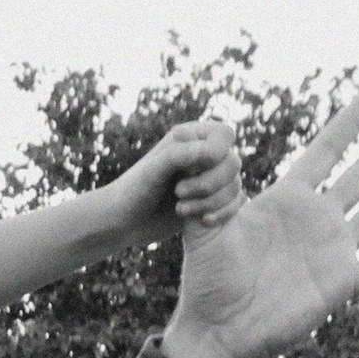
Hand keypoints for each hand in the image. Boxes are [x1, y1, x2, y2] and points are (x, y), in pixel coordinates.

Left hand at [102, 107, 242, 239]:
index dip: (217, 152)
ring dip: (211, 201)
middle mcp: (205, 157)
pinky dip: (222, 214)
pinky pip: (235, 205)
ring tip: (180, 209)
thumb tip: (215, 152)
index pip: (225, 135)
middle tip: (178, 193)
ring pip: (235, 187)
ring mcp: (210, 181)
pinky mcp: (211, 203)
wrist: (123, 222)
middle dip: (209, 183)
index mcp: (193, 138)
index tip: (191, 169)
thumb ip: (183, 154)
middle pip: (233, 164)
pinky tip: (202, 221)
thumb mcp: (155, 168)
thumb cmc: (134, 190)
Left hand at [166, 93, 358, 357]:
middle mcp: (318, 220)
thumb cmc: (207, 280)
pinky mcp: (342, 282)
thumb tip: (210, 145)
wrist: (217, 331)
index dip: (350, 124)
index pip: (326, 151)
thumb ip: (210, 186)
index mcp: (288, 200)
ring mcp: (334, 250)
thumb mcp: (204, 225)